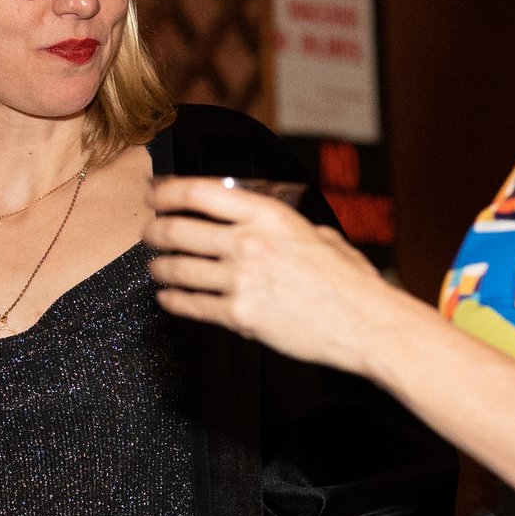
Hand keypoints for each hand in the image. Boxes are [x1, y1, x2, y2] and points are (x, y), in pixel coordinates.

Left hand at [143, 178, 402, 376]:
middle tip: (149, 233)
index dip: (168, 192)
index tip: (155, 196)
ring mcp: (242, 281)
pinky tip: (168, 297)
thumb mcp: (316, 233)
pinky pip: (191, 305)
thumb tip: (258, 221)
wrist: (365, 323)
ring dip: (159, 267)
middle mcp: (249, 243)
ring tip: (156, 266)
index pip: (199, 192)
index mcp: (269, 214)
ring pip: (177, 269)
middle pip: (178, 230)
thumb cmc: (348, 280)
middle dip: (154, 231)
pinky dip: (173, 300)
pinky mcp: (240, 316)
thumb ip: (281, 225)